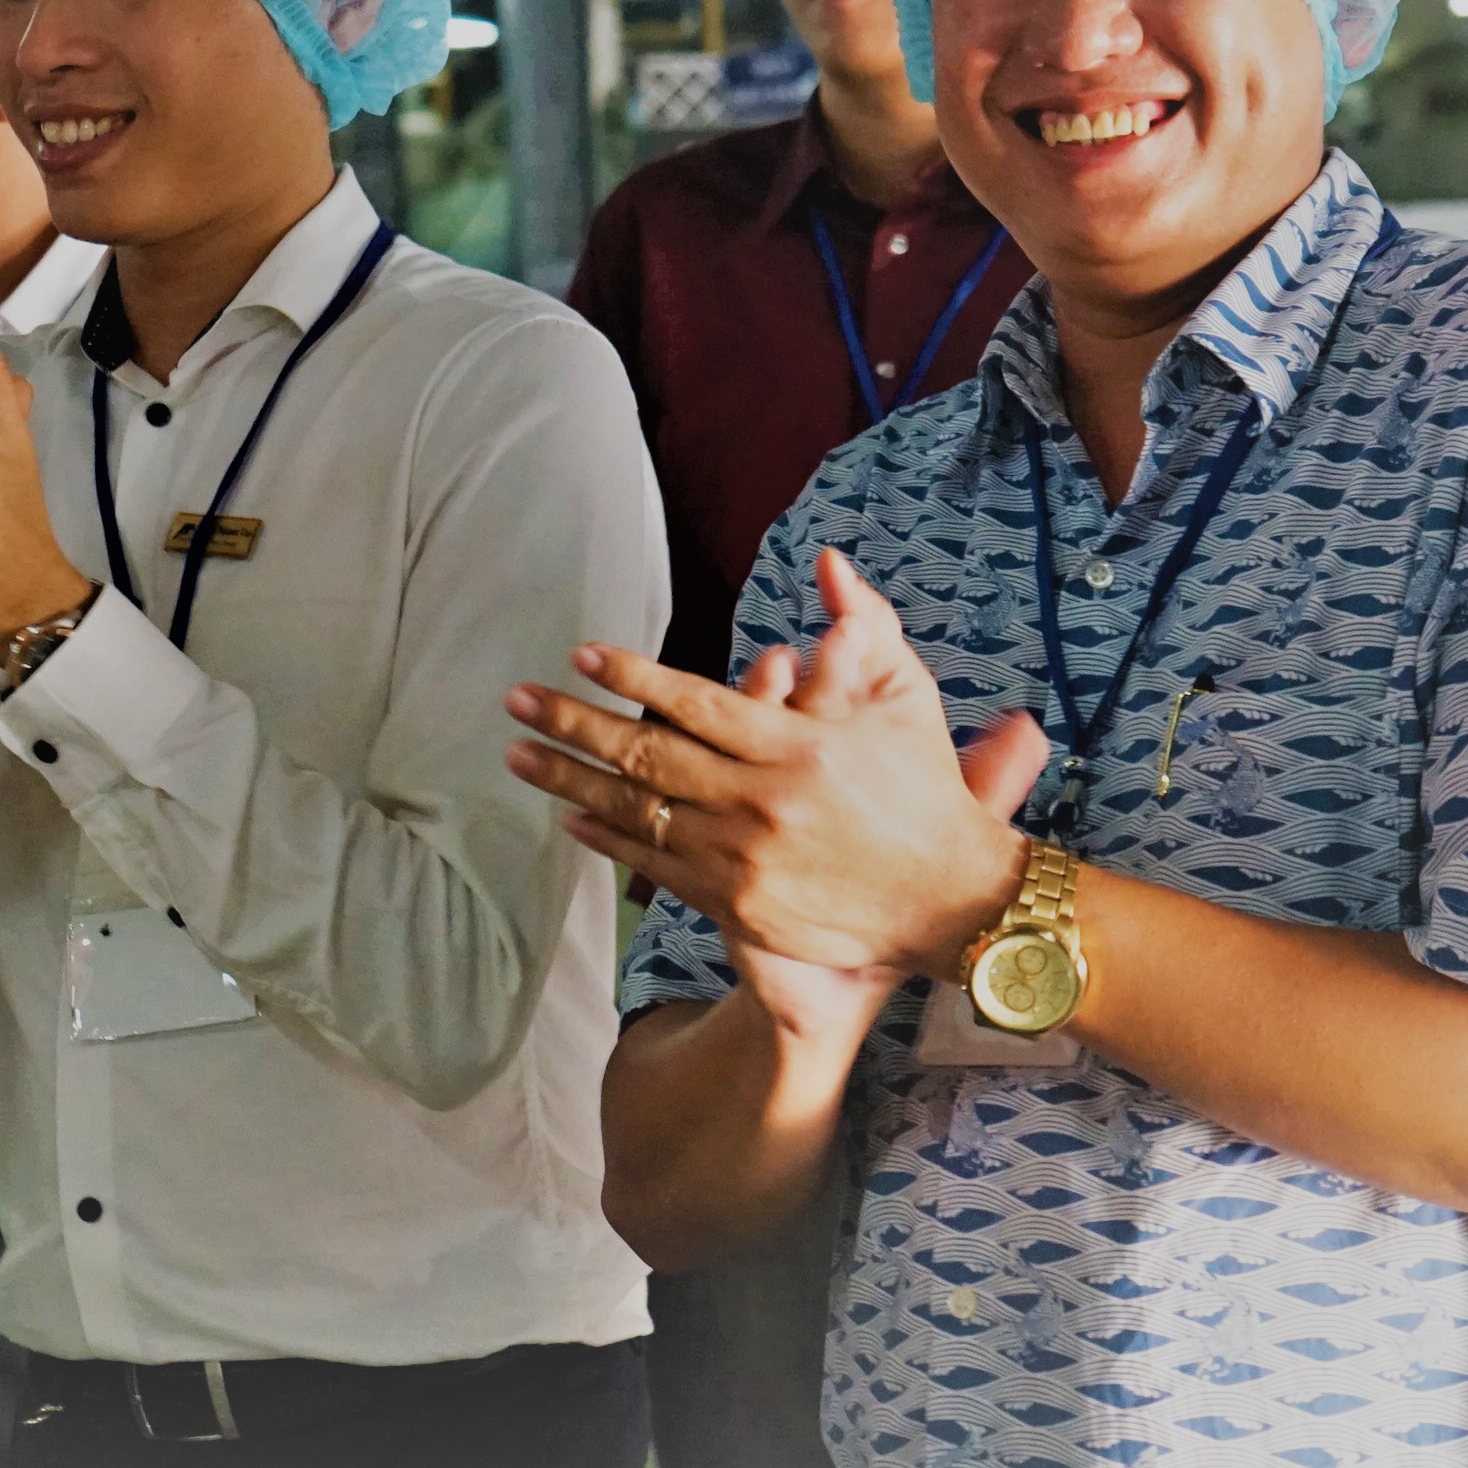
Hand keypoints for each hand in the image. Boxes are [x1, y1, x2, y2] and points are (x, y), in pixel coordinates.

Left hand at [504, 548, 1051, 979]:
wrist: (951, 900)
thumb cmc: (928, 788)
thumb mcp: (906, 697)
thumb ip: (865, 625)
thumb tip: (829, 561)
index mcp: (800, 745)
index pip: (696, 702)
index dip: (634, 677)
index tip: (583, 656)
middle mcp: (764, 802)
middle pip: (648, 756)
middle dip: (573, 724)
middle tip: (516, 699)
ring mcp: (747, 859)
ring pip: (639, 813)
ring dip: (570, 782)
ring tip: (518, 754)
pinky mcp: (741, 905)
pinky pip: (658, 868)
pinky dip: (610, 841)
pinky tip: (570, 819)